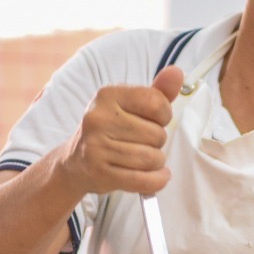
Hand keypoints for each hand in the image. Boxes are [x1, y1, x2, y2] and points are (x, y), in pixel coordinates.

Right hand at [61, 65, 183, 197]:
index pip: (155, 102)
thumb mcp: (130, 106)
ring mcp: (96, 147)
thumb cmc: (110, 130)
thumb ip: (157, 91)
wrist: (76, 162)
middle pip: (156, 134)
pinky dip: (157, 180)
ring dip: (157, 162)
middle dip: (158, 141)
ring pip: (151, 158)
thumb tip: (177, 72)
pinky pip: (143, 180)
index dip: (164, 115)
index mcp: (107, 96)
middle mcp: (98, 118)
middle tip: (144, 142)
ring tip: (146, 159)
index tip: (156, 120)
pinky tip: (158, 176)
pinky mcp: (100, 173)